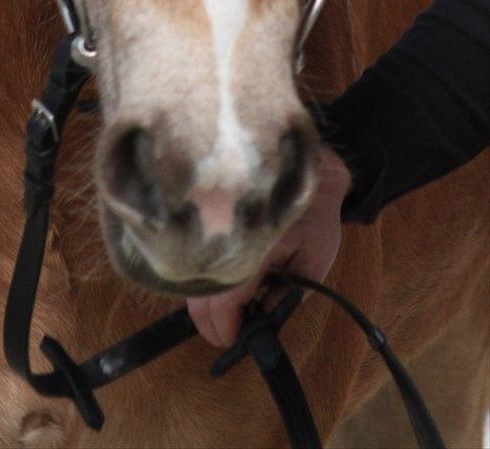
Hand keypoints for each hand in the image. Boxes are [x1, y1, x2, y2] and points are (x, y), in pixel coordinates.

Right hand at [187, 145, 351, 346]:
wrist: (305, 168)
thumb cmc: (315, 218)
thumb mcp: (313, 264)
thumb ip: (287, 296)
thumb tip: (259, 317)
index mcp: (251, 252)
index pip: (222, 303)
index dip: (224, 328)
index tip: (232, 340)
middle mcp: (222, 241)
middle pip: (198, 296)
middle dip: (210, 322)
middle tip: (228, 332)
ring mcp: (210, 227)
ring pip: (192, 278)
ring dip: (205, 300)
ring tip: (228, 309)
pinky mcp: (207, 218)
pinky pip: (196, 258)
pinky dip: (204, 277)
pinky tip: (222, 282)